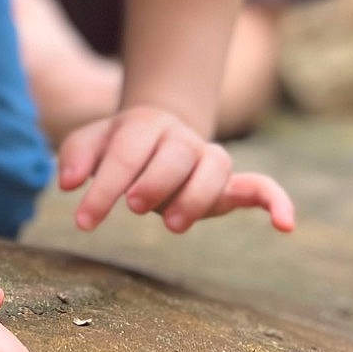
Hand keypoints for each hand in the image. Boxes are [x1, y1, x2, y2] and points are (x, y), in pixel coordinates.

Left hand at [58, 104, 296, 235]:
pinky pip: (260, 186)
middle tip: (133, 206)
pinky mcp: (230, 184)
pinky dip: (276, 201)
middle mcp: (181, 139)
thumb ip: (75, 155)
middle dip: (155, 181)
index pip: (126, 153)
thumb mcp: (90, 143)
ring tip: (171, 224)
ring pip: (216, 167)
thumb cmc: (118, 146)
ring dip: (196, 195)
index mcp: (144, 126)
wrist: (157, 131)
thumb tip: (66, 182)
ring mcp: (208, 159)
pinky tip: (286, 225)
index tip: (84, 219)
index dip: (104, 186)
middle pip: (176, 155)